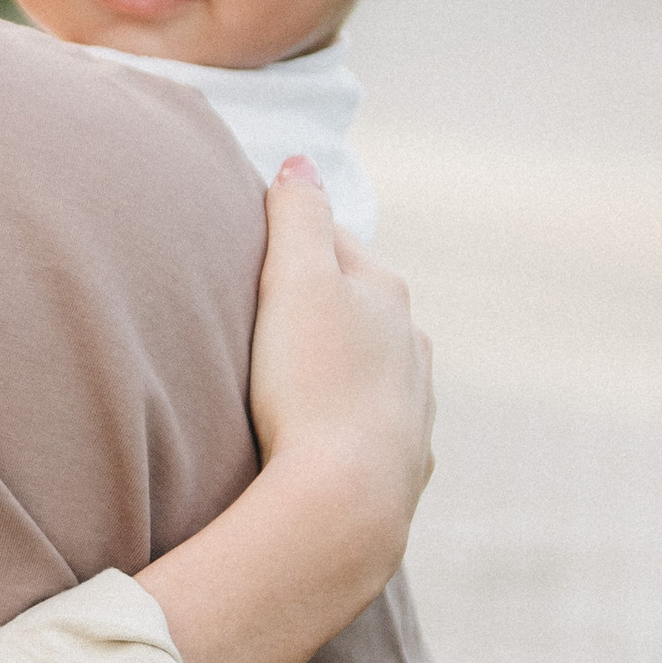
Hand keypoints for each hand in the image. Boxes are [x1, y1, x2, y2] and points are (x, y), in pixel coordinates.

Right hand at [246, 161, 433, 598]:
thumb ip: (298, 216)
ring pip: (370, 367)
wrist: (346, 501)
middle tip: (259, 317)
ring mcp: (413, 405)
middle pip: (357, 307)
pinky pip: (371, 428)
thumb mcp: (295, 282)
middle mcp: (411, 344)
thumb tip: (301, 161)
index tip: (249, 253)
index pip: (334, 244)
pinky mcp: (402, 463)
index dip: (289, 243)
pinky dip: (347, 422)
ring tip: (287, 380)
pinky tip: (319, 437)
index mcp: (386, 293)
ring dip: (336, 366)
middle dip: (316, 306)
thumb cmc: (313, 385)